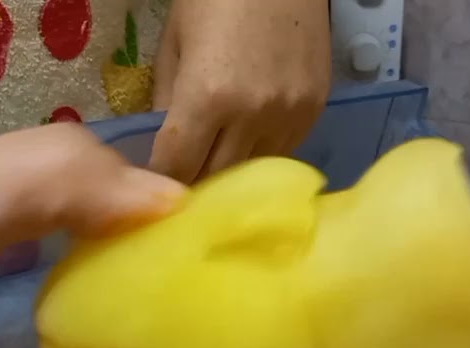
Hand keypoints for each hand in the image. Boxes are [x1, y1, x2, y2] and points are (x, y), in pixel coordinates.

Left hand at [149, 0, 332, 183]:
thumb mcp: (174, 44)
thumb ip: (165, 101)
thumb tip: (163, 150)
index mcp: (207, 97)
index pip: (176, 168)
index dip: (161, 178)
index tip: (155, 181)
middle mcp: (251, 115)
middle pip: (215, 179)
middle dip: (193, 180)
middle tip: (182, 176)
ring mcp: (289, 115)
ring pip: (252, 172)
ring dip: (230, 170)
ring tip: (216, 158)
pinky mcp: (315, 110)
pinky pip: (282, 151)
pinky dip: (260, 152)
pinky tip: (248, 137)